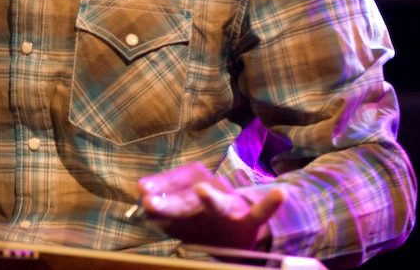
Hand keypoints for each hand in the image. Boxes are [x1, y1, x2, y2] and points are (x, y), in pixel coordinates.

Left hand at [138, 162, 285, 250]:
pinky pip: (261, 213)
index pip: (176, 183)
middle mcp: (211, 193)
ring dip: (211, 197)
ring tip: (202, 190)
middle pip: (189, 196)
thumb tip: (140, 191)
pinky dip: (270, 205)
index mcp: (194, 190)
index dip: (159, 185)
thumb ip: (162, 203)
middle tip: (149, 202)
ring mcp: (231, 207)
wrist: (237, 237)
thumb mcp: (180, 212)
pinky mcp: (249, 221)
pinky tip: (280, 195)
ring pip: (220, 203)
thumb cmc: (203, 220)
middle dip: (170, 200)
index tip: (141, 189)